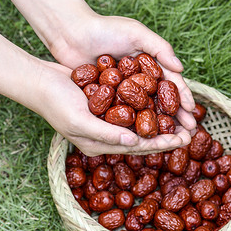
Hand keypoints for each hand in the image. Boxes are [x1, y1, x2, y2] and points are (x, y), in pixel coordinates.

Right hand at [38, 61, 191, 155]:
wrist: (39, 81)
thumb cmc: (56, 104)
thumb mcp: (80, 122)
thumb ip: (107, 134)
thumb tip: (135, 143)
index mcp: (101, 146)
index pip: (138, 148)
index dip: (162, 144)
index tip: (184, 140)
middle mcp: (106, 136)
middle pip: (143, 137)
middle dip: (167, 134)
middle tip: (191, 131)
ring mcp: (106, 120)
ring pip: (140, 123)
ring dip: (161, 120)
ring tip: (181, 117)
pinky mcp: (106, 105)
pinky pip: (132, 108)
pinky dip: (148, 105)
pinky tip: (162, 99)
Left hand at [49, 14, 195, 131]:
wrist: (71, 34)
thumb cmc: (105, 29)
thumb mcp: (136, 32)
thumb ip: (159, 47)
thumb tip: (181, 69)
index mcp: (151, 64)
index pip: (172, 84)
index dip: (183, 98)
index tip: (192, 113)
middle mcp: (140, 80)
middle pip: (161, 101)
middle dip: (175, 118)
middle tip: (188, 133)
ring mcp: (123, 91)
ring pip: (144, 112)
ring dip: (157, 126)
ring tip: (168, 140)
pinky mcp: (107, 99)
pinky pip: (122, 114)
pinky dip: (132, 125)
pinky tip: (141, 138)